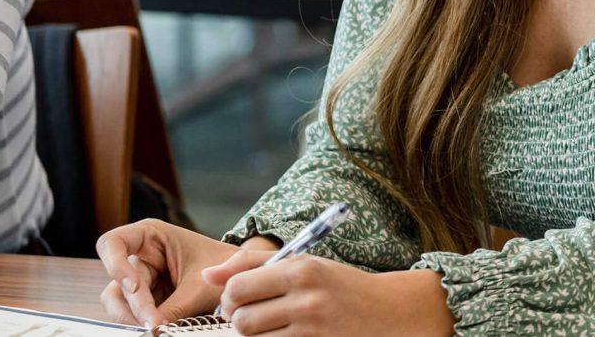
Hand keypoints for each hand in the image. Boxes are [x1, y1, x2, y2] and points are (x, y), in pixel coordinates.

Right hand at [96, 219, 239, 327]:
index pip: (112, 244)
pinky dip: (143, 323)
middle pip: (116, 284)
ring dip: (134, 318)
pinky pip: (134, 314)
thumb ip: (175, 307)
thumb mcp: (200, 286)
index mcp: (150, 236)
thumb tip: (152, 330)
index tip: (134, 288)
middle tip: (153, 324)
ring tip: (156, 328)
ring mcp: (142, 279)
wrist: (240, 277)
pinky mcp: (148, 299)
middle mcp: (140, 257)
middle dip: (134, 306)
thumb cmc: (222, 268)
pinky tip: (159, 328)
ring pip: (119, 303)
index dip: (115, 266)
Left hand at [208, 250, 453, 336]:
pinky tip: (282, 335)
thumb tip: (207, 275)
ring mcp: (312, 329)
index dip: (229, 297)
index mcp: (301, 270)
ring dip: (253, 335)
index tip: (237, 299)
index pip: (239, 287)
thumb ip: (252, 265)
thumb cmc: (338, 284)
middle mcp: (307, 299)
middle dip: (238, 320)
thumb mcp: (303, 264)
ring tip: (267, 326)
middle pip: (241, 319)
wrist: (387, 311)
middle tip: (249, 315)